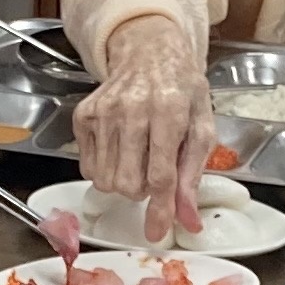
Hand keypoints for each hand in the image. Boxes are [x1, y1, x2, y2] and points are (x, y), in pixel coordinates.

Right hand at [77, 15, 218, 235]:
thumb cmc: (180, 90)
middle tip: (152, 174)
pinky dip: (104, 169)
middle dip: (141, 192)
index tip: (157, 231)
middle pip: (127, 182)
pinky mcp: (83, 114)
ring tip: (137, 160)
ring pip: (104, 179)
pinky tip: (119, 150)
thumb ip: (193, 175)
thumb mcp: (201, 128)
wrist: (149, 53)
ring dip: (123, 181)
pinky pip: (87, 167)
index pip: (160, 174)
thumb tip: (188, 219)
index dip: (160, 208)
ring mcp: (103, 111)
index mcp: (169, 109)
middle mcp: (132, 108)